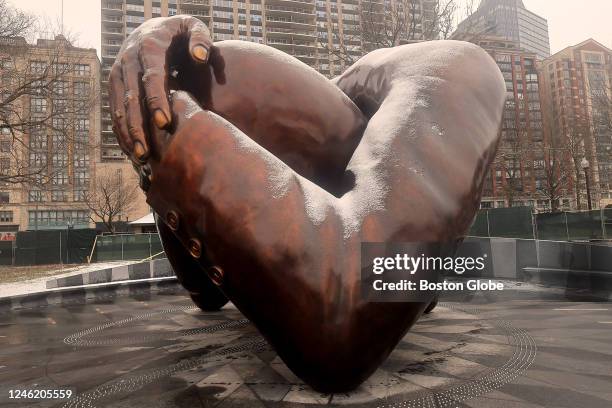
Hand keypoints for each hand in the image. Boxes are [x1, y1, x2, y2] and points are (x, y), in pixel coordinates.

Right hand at [108, 15, 212, 163]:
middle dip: (137, 127)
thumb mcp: (193, 27)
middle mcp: (128, 60)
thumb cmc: (180, 34)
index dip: (156, 100)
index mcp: (149, 48)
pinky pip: (114, 111)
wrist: (151, 28)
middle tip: (147, 153)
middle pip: (130, 98)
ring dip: (127, 134)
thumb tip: (200, 56)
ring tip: (140, 159)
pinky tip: (131, 152)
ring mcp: (118, 73)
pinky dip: (121, 131)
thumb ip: (200, 39)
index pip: (152, 77)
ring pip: (118, 107)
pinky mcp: (114, 85)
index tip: (163, 123)